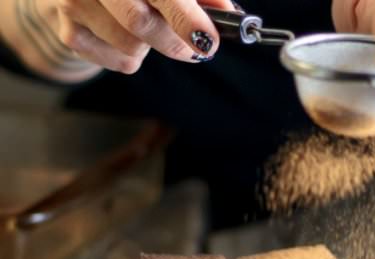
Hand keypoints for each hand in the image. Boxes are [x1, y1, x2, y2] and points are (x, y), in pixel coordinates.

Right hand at [38, 0, 234, 72]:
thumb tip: (228, 16)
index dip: (185, 17)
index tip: (208, 40)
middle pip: (139, 23)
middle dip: (175, 42)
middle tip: (196, 49)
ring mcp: (74, 2)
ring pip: (131, 46)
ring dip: (152, 46)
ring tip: (148, 27)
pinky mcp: (70, 33)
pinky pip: (121, 62)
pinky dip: (135, 56)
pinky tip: (126, 35)